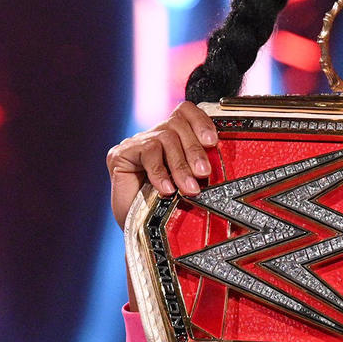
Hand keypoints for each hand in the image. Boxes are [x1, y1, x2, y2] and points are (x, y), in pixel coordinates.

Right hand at [106, 101, 217, 228]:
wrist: (140, 230)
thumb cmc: (169, 206)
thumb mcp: (192, 181)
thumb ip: (201, 165)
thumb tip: (222, 158)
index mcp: (174, 135)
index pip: (185, 111)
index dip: (200, 120)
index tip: (212, 142)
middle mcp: (154, 134)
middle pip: (178, 125)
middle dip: (194, 150)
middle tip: (204, 173)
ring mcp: (136, 143)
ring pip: (165, 138)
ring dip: (180, 165)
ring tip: (189, 188)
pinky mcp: (120, 154)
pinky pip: (147, 153)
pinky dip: (160, 172)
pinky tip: (167, 189)